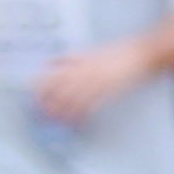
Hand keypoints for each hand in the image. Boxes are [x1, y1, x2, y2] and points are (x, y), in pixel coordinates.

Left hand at [33, 41, 150, 122]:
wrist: (140, 55)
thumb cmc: (116, 53)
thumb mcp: (90, 51)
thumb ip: (69, 58)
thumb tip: (49, 63)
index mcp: (79, 61)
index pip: (53, 74)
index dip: (41, 86)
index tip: (33, 96)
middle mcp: (84, 71)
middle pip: (60, 89)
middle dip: (48, 103)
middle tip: (40, 114)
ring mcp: (96, 81)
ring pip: (73, 99)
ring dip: (62, 112)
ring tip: (54, 122)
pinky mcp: (108, 91)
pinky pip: (91, 105)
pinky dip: (81, 115)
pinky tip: (77, 123)